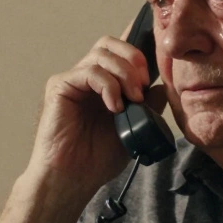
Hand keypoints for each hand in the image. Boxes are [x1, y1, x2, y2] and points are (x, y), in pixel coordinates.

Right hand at [25, 33, 154, 197]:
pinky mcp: (60, 86)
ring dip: (124, 73)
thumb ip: (148, 106)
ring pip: (102, 54)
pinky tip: (114, 107)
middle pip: (110, 43)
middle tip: (144, 84)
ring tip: (133, 100)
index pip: (120, 51)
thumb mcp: (135, 129)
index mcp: (104, 83)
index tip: (157, 56)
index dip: (138, 44)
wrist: (73, 178)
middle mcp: (87, 77)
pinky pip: (89, 71)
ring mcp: (73, 80)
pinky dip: (107, 85)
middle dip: (134, 58)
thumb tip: (162, 86)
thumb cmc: (97, 158)